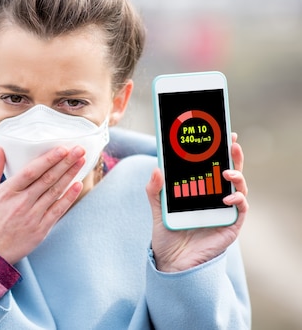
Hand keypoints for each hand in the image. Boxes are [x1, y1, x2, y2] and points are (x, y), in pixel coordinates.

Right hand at [0, 146, 85, 264]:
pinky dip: (68, 197)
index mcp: (6, 192)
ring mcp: (32, 217)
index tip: (62, 148)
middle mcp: (21, 203)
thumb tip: (0, 149)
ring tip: (81, 161)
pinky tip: (77, 185)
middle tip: (80, 149)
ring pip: (55, 192)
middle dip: (65, 162)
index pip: (31, 171)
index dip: (48, 159)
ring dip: (70, 175)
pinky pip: (58, 210)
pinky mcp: (40, 230)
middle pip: (47, 178)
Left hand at [145, 133, 248, 271]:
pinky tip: (227, 198)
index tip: (219, 133)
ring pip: (240, 188)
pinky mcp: (231, 225)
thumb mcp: (157, 208)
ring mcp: (225, 211)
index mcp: (200, 190)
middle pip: (230, 172)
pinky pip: (240, 209)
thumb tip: (157, 168)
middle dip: (233, 155)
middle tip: (232, 142)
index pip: (212, 166)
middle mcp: (215, 198)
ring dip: (237, 176)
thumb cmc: (168, 234)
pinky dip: (237, 201)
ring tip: (227, 173)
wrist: (171, 262)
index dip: (217, 150)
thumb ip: (155, 189)